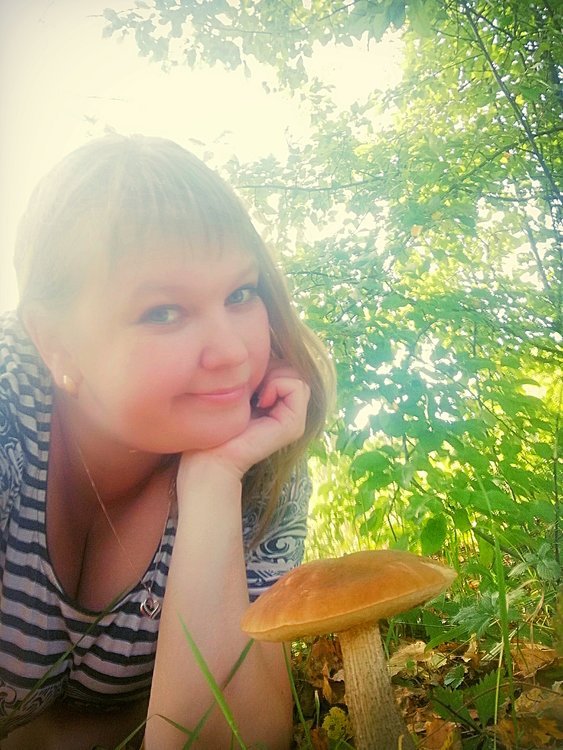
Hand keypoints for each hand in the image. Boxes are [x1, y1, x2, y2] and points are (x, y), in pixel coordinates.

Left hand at [179, 361, 309, 482]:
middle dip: (271, 368)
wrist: (208, 458)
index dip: (266, 364)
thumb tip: (261, 349)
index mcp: (274, 404)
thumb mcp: (234, 390)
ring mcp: (294, 420)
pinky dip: (278, 384)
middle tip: (250, 387)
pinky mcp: (293, 425)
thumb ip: (252, 375)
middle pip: (292, 368)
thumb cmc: (213, 425)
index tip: (244, 380)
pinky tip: (260, 400)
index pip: (284, 366)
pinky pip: (297, 386)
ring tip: (256, 395)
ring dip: (275, 375)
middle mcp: (287, 412)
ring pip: (297, 376)